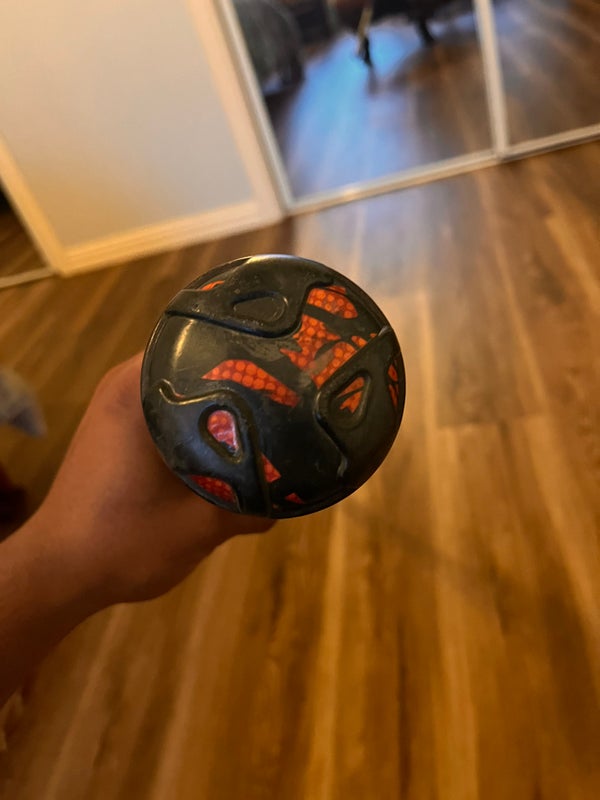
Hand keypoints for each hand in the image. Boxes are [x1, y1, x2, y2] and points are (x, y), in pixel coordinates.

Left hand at [31, 354, 272, 607]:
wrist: (60, 573)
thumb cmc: (123, 542)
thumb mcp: (200, 527)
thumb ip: (250, 507)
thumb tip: (293, 494)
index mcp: (139, 390)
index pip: (205, 345)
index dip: (250, 358)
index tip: (287, 370)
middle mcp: (125, 384)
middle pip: (197, 364)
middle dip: (240, 381)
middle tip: (286, 397)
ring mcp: (116, 404)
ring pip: (183, 388)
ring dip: (218, 404)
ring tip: (267, 417)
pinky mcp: (115, 427)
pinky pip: (167, 408)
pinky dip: (196, 421)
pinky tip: (227, 444)